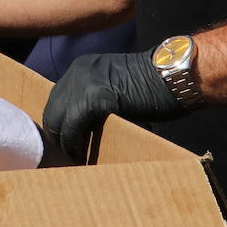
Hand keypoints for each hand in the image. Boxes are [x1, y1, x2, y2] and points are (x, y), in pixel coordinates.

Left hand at [41, 52, 184, 163]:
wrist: (174, 76)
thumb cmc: (155, 86)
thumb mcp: (116, 85)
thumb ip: (97, 98)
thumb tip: (84, 128)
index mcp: (81, 67)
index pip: (57, 98)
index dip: (59, 122)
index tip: (63, 141)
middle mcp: (77, 71)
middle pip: (53, 108)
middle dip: (57, 134)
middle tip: (65, 154)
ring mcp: (83, 83)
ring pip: (58, 118)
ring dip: (64, 142)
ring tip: (73, 158)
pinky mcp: (94, 98)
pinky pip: (73, 126)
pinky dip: (74, 144)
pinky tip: (80, 156)